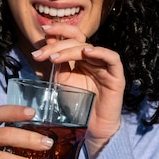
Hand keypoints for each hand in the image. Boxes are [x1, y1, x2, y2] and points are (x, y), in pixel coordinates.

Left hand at [32, 23, 124, 158]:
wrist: (90, 127)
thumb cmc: (76, 105)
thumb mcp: (61, 80)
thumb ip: (56, 63)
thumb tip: (44, 43)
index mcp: (80, 58)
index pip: (72, 37)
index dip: (59, 30)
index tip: (43, 31)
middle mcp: (93, 59)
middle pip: (77, 41)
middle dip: (57, 45)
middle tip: (41, 54)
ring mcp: (105, 66)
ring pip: (89, 49)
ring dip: (71, 50)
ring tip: (54, 58)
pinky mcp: (116, 76)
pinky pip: (112, 58)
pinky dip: (100, 53)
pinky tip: (87, 53)